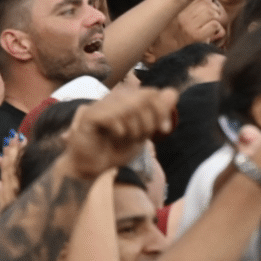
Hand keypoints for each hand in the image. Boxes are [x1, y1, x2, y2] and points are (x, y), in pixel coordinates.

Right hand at [62, 86, 177, 180]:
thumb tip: (173, 92)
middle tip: (142, 137)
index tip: (166, 131)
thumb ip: (156, 114)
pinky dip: (120, 128)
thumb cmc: (114, 150)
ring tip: (129, 137)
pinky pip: (112, 115)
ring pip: (129, 106)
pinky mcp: (88, 116)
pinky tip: (117, 135)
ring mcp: (100, 104)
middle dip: (149, 121)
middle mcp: (113, 97)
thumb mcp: (142, 134)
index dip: (162, 110)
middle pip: (143, 97)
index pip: (151, 93)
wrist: (90, 168)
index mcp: (126, 100)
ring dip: (134, 127)